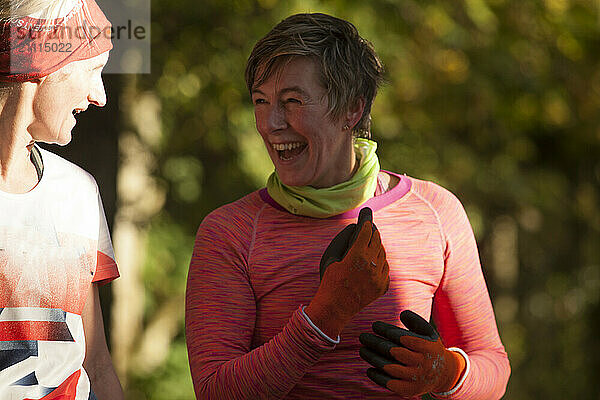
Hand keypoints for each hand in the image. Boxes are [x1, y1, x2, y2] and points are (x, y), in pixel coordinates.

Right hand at [305, 208, 389, 337]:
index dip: (366, 224)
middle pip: (377, 241)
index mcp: (357, 255)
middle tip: (371, 229)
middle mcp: (371, 265)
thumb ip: (342, 241)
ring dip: (378, 248)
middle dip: (374, 233)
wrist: (335, 308)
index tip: (366, 220)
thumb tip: (353, 229)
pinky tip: (374, 262)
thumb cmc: (329, 281)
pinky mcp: (382, 287)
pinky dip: (381, 263)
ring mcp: (378, 277)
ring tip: (372, 245)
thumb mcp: (331, 258)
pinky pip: (385, 269)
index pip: (366, 232)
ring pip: (383, 255)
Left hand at [359, 310, 465, 395]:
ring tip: (362, 350)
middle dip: (376, 344)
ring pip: (391, 369)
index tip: (374, 325)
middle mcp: (422, 364)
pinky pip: (391, 384)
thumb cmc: (429, 347)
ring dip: (374, 359)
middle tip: (363, 337)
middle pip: (395, 353)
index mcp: (428, 347)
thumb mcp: (427, 332)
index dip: (388, 331)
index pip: (405, 338)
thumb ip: (415, 320)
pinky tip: (369, 369)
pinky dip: (378, 377)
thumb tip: (402, 314)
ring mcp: (416, 378)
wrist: (443, 374)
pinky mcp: (410, 390)